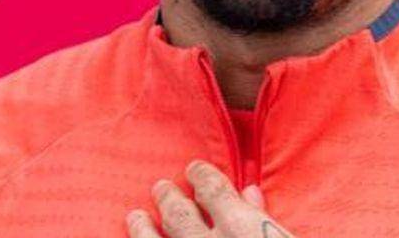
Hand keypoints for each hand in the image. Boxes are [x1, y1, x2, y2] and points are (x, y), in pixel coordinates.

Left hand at [126, 159, 294, 237]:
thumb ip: (263, 217)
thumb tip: (249, 191)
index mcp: (241, 228)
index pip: (211, 188)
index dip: (200, 175)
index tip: (194, 168)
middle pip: (178, 214)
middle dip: (168, 198)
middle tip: (160, 187)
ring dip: (142, 230)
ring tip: (135, 217)